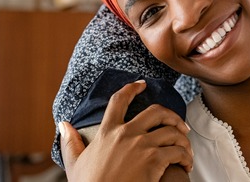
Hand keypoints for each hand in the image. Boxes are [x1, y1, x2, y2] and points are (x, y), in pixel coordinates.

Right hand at [60, 80, 193, 181]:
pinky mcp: (154, 160)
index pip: (118, 101)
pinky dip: (186, 157)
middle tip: (180, 125)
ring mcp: (142, 146)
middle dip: (172, 116)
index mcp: (107, 132)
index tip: (142, 84)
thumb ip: (70, 143)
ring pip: (173, 131)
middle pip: (156, 111)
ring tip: (185, 150)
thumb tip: (63, 125)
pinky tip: (185, 164)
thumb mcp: (75, 164)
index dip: (131, 89)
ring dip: (183, 140)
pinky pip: (178, 151)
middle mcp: (126, 134)